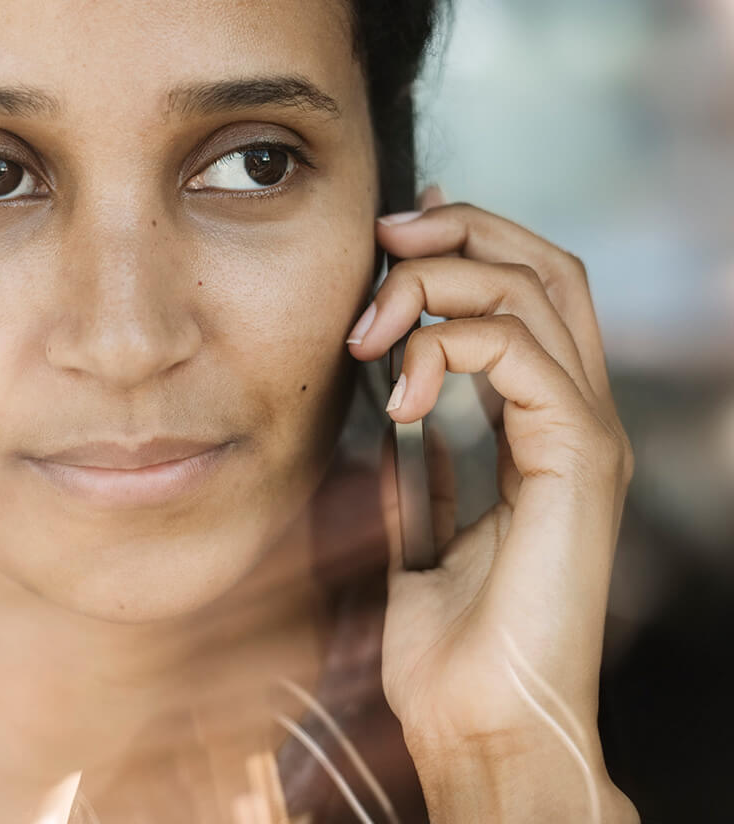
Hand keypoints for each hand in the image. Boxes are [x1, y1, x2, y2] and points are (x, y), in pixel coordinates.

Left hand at [347, 190, 637, 821]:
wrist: (474, 726)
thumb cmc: (444, 641)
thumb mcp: (415, 519)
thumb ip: (417, 455)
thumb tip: (391, 390)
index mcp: (544, 429)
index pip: (529, 294)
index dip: (470, 242)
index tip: (394, 231)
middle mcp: (576, 420)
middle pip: (547, 268)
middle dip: (464, 230)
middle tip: (386, 236)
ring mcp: (586, 436)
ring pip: (535, 292)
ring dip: (440, 283)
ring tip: (371, 326)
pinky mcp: (580, 460)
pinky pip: (520, 354)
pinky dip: (446, 348)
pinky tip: (397, 394)